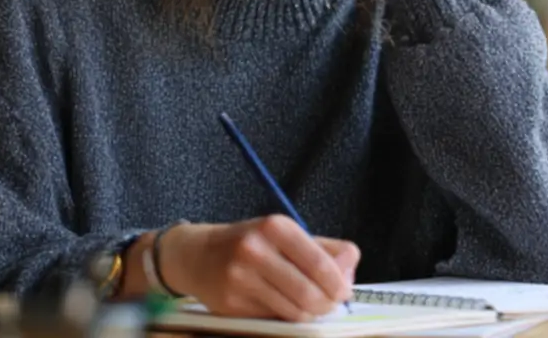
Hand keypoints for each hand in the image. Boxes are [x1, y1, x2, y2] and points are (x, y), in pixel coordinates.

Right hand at [158, 216, 359, 320]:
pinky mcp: (231, 304)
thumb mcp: (284, 233)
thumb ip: (323, 248)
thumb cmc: (250, 243)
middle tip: (330, 304)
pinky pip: (274, 319)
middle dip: (328, 304)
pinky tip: (284, 306)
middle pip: (310, 293)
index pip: (319, 263)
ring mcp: (240, 278)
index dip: (338, 283)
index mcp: (275, 227)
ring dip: (310, 314)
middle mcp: (255, 249)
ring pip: (294, 312)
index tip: (344, 291)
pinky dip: (287, 318)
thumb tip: (350, 271)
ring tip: (311, 306)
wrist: (197, 255)